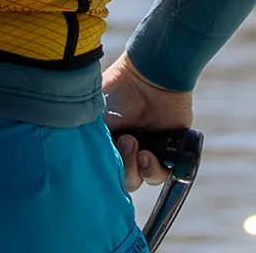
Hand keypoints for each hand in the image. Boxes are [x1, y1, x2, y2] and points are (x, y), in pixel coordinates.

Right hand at [102, 53, 193, 191]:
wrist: (148, 75)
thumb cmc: (117, 92)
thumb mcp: (95, 119)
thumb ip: (90, 145)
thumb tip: (86, 167)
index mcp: (108, 143)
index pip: (104, 171)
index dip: (103, 173)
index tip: (103, 161)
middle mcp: (127, 149)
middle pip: (123, 180)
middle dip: (124, 168)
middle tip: (126, 141)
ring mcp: (148, 150)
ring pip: (141, 178)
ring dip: (138, 169)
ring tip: (139, 147)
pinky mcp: (169, 149)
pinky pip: (163, 174)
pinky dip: (154, 170)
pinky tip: (149, 156)